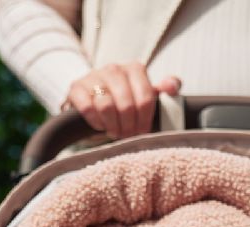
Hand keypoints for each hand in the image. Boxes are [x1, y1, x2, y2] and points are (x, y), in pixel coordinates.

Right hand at [65, 63, 181, 138]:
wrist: (91, 102)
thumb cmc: (123, 102)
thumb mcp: (144, 97)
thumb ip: (162, 91)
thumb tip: (173, 87)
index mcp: (135, 69)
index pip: (146, 98)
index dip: (145, 120)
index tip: (142, 131)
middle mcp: (114, 68)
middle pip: (127, 104)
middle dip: (128, 126)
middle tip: (127, 134)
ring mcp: (94, 76)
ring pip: (107, 106)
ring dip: (112, 126)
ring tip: (114, 131)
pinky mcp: (76, 87)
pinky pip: (87, 107)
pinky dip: (95, 122)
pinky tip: (99, 125)